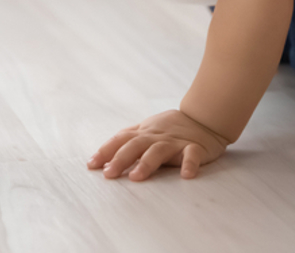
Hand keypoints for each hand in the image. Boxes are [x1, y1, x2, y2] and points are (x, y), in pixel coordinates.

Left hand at [87, 109, 228, 180]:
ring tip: (136, 177)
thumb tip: (103, 156)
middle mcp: (156, 136)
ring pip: (159, 150)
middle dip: (120, 159)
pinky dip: (189, 164)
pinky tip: (186, 175)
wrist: (203, 117)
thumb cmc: (171, 128)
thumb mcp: (148, 130)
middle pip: (135, 145)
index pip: (121, 139)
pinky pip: (192, 155)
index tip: (91, 165)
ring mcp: (175, 142)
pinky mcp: (195, 147)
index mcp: (144, 132)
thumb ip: (129, 140)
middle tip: (108, 174)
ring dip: (147, 163)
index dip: (106, 151)